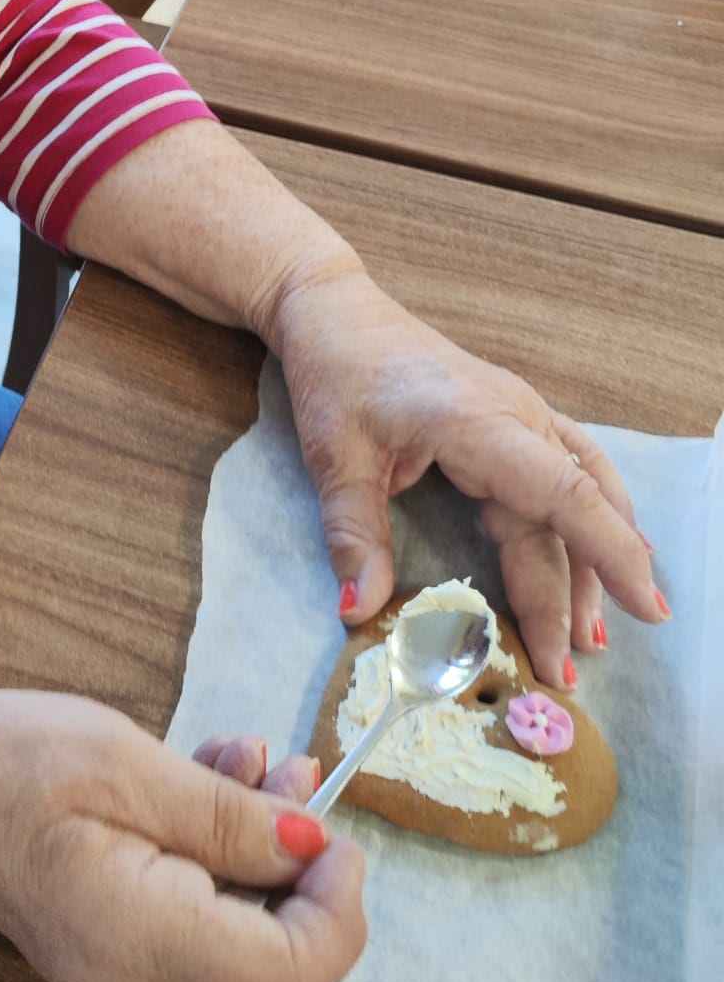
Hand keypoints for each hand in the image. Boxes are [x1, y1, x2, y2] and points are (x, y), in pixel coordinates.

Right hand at [0, 684, 365, 981]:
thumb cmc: (9, 758)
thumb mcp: (126, 761)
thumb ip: (227, 814)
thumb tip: (314, 847)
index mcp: (137, 935)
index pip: (284, 980)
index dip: (335, 914)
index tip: (332, 831)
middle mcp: (134, 981)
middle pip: (271, 959)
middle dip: (302, 865)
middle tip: (295, 769)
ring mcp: (123, 975)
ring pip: (239, 931)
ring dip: (263, 846)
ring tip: (251, 758)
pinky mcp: (116, 952)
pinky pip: (199, 917)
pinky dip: (222, 855)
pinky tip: (214, 782)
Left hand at [271, 265, 662, 685]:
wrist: (336, 312)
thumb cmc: (336, 375)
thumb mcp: (333, 457)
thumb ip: (353, 534)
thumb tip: (358, 611)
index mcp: (479, 423)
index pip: (565, 493)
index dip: (610, 553)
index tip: (648, 608)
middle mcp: (516, 418)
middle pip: (565, 514)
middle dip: (576, 595)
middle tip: (567, 669)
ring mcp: (521, 416)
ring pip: (577, 496)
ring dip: (589, 564)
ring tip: (588, 637)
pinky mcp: (513, 422)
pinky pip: (568, 473)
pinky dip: (585, 521)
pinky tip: (592, 564)